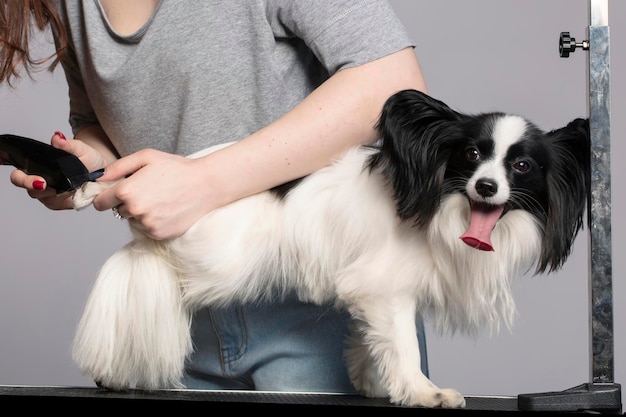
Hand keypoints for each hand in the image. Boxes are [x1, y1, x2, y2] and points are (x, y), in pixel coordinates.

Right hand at [9, 131, 108, 209]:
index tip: (32, 176)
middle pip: (29, 189)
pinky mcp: (61, 203)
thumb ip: (68, 144)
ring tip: (67, 189)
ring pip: (44, 198)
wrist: (102, 172)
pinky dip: (66, 200)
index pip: (19, 175)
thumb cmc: (87, 159)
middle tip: (43, 183)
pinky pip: (60, 204)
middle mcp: (41, 182)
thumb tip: (57, 138)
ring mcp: (50, 195)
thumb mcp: (80, 149)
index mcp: (38, 167)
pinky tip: (73, 194)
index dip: (21, 177)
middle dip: (33, 187)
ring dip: (54, 194)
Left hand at [92, 149, 212, 239]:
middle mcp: (134, 210)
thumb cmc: (178, 169)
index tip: (115, 194)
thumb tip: (98, 178)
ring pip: (133, 220)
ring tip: (160, 199)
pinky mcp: (158, 234)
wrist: (206, 185)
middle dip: (127, 202)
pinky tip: (167, 209)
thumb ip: (118, 167)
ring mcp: (147, 224)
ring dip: (141, 213)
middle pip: (117, 211)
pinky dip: (153, 221)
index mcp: (127, 191)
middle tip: (148, 191)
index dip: (106, 197)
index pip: (100, 202)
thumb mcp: (147, 157)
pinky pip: (147, 229)